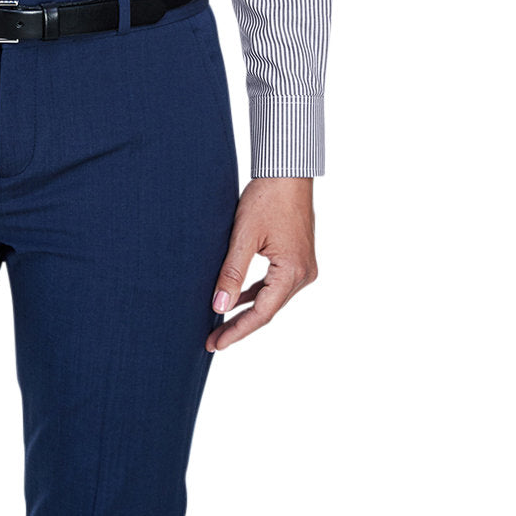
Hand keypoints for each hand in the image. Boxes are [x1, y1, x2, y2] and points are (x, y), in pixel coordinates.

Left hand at [207, 176, 316, 351]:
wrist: (287, 172)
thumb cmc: (266, 197)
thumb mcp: (244, 235)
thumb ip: (232, 272)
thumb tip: (219, 306)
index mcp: (292, 272)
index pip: (262, 313)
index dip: (236, 330)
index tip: (214, 344)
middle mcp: (304, 274)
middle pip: (268, 310)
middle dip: (239, 324)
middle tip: (212, 339)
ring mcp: (304, 267)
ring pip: (272, 298)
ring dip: (248, 310)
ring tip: (220, 324)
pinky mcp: (299, 258)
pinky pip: (276, 284)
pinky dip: (257, 292)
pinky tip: (238, 298)